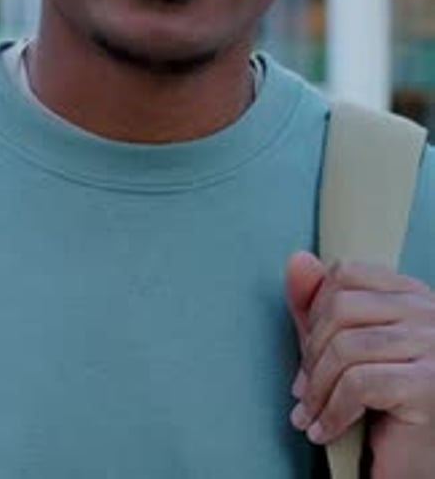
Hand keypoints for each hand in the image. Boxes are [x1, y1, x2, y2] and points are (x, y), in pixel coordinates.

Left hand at [286, 251, 434, 477]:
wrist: (416, 464)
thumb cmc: (382, 405)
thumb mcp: (342, 344)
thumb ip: (318, 303)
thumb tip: (296, 259)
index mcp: (411, 293)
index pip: (346, 273)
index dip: (315, 310)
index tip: (308, 349)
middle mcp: (428, 311)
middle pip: (340, 307)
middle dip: (310, 353)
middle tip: (302, 391)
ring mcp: (433, 345)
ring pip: (345, 348)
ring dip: (316, 389)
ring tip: (308, 416)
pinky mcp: (428, 384)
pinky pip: (358, 384)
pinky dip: (332, 412)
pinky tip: (324, 431)